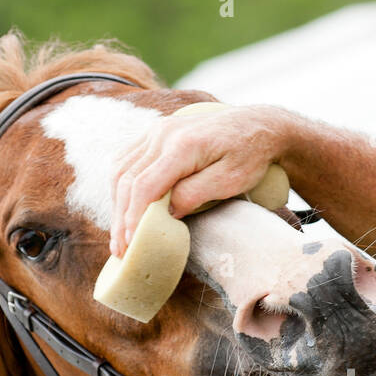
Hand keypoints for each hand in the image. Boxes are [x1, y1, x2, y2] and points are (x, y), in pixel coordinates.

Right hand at [111, 103, 290, 257]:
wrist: (257, 125)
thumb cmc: (249, 156)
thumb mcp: (230, 181)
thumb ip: (195, 194)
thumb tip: (165, 213)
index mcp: (182, 145)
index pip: (144, 185)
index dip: (134, 217)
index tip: (132, 244)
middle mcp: (162, 134)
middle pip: (127, 180)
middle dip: (121, 218)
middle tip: (120, 250)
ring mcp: (156, 131)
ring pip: (121, 171)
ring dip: (117, 205)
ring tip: (120, 236)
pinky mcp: (155, 134)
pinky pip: (127, 161)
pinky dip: (122, 188)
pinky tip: (125, 209)